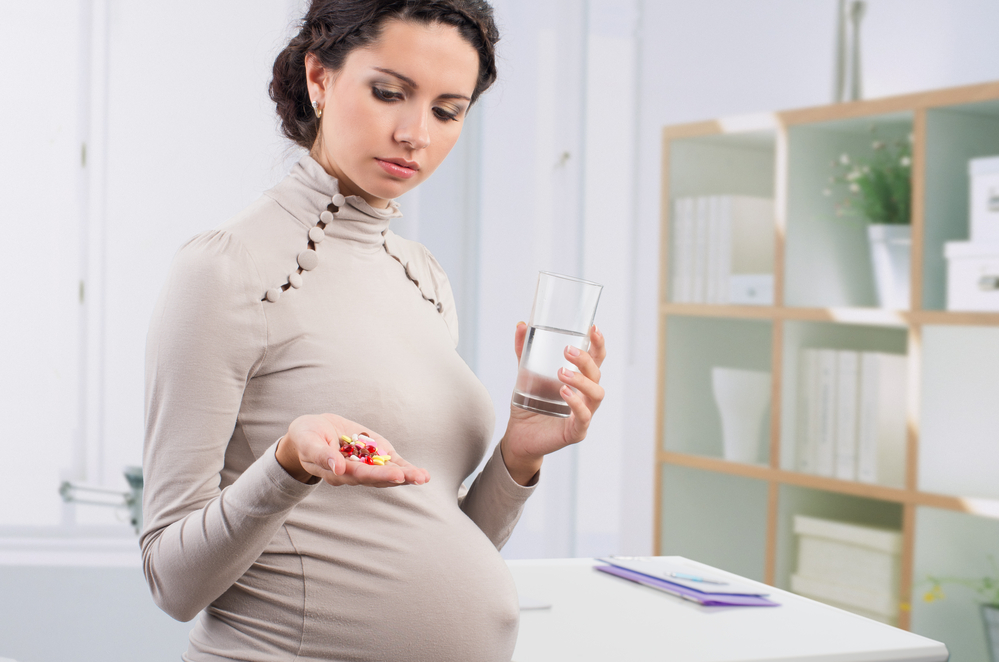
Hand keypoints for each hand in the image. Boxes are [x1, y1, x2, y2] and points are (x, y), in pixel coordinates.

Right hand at [276, 414, 429, 486]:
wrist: (312, 431)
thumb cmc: (306, 436)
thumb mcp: (308, 441)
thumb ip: (321, 454)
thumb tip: (337, 468)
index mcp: (337, 472)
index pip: (359, 475)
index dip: (378, 475)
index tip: (396, 475)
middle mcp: (354, 472)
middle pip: (377, 478)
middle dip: (397, 477)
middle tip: (416, 478)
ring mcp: (366, 464)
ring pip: (387, 473)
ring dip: (407, 476)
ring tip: (423, 477)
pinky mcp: (374, 455)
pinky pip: (391, 463)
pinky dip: (406, 468)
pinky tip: (421, 474)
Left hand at [501, 323, 606, 484]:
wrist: (518, 436)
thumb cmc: (529, 404)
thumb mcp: (526, 374)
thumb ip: (525, 351)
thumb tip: (521, 325)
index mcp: (578, 380)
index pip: (596, 359)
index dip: (598, 344)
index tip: (593, 328)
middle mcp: (585, 396)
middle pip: (597, 374)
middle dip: (586, 360)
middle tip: (568, 350)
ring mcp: (583, 413)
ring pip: (596, 394)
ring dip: (581, 380)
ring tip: (561, 372)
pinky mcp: (576, 431)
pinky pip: (584, 416)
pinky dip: (576, 403)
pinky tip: (564, 393)